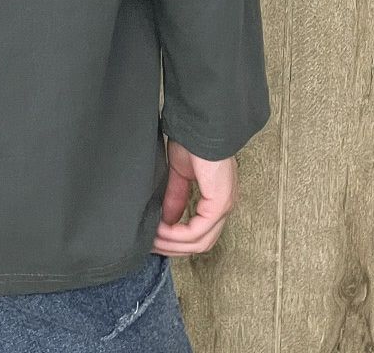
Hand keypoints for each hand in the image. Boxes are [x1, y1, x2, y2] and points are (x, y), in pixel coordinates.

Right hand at [152, 138, 236, 255]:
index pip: (200, 233)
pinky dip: (178, 234)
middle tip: (150, 244)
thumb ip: (176, 198)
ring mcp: (223, 206)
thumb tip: (167, 220)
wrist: (198, 125)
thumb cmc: (192, 142)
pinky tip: (161, 229)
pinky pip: (198, 230)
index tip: (154, 238)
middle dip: (173, 248)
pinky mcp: (219, 203)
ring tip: (152, 238)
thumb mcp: (180, 174)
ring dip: (173, 244)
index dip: (177, 240)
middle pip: (201, 244)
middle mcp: (223, 206)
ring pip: (200, 242)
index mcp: (217, 199)